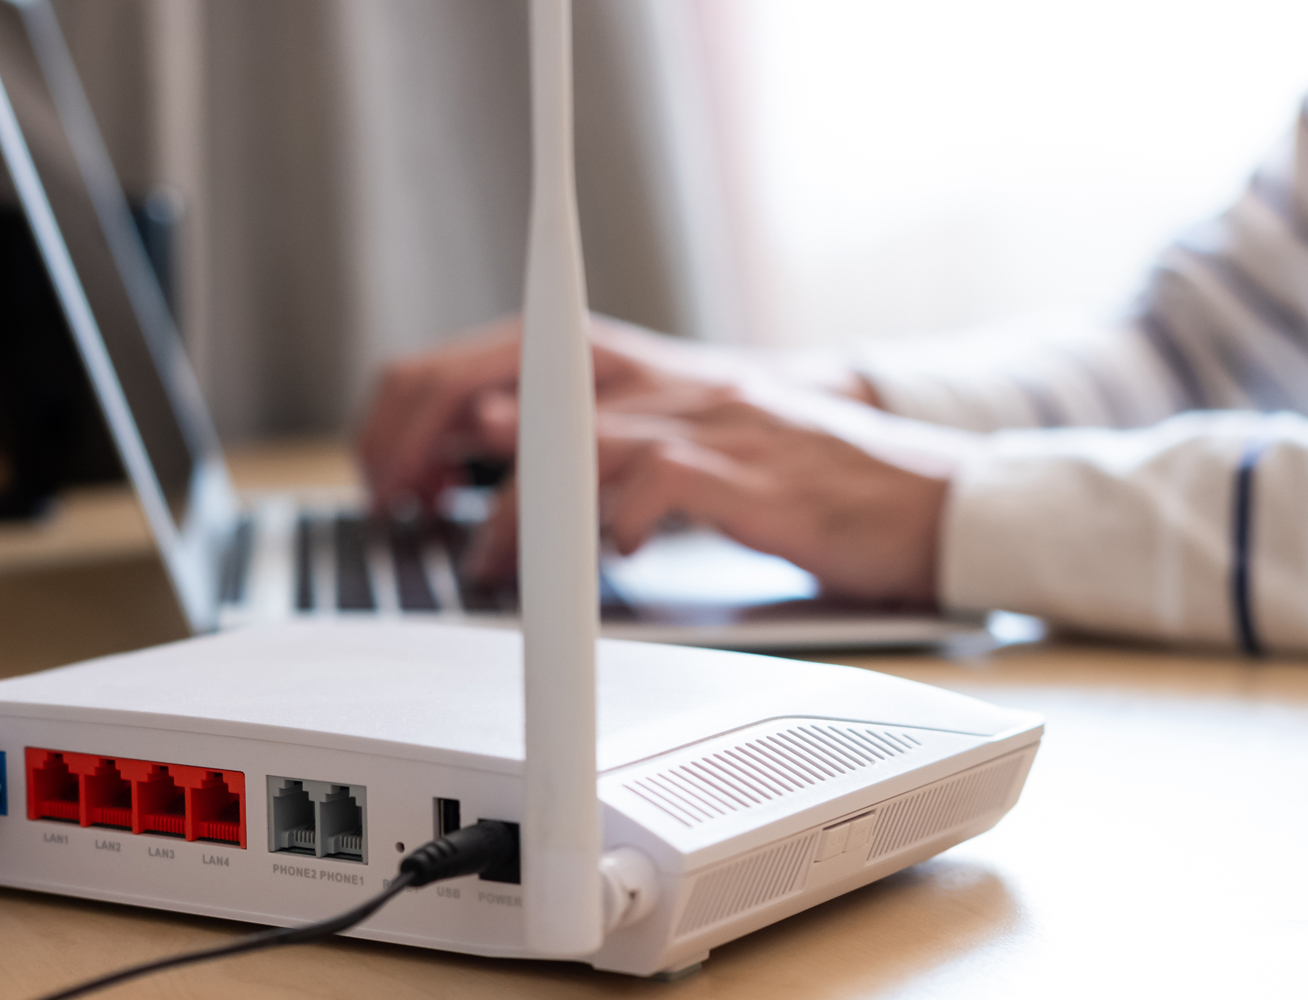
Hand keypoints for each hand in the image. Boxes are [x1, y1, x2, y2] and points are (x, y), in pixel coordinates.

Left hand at [357, 315, 876, 510]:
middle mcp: (657, 380)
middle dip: (430, 445)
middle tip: (407, 513)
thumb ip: (585, 441)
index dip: (416, 415)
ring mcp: (705, 422)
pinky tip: (605, 562)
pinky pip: (662, 482)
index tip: (391, 479)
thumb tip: (479, 453)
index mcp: (628, 368)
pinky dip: (618, 523)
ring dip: (515, 510)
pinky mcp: (751, 475)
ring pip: (576, 439)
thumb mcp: (672, 442)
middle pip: (504, 379)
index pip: (485, 356)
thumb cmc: (788, 476)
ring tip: (489, 564)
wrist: (916, 491)